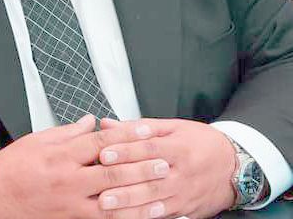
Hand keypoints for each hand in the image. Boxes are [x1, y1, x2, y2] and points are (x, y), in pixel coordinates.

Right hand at [0, 115, 170, 218]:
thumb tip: (91, 122)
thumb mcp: (36, 141)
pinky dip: (125, 218)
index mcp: (60, 156)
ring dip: (140, 195)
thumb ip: (67, 132)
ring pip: (114, 202)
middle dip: (142, 165)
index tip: (147, 129)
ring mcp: (71, 206)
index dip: (127, 135)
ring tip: (162, 189)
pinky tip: (141, 214)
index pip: (101, 142)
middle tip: (164, 160)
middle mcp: (69, 181)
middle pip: (113, 172)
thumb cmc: (10, 170)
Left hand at [96, 118, 235, 218]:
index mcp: (178, 147)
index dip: (126, 151)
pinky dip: (146, 216)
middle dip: (123, 184)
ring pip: (155, 200)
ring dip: (130, 204)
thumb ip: (138, 127)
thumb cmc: (200, 142)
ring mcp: (185, 193)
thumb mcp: (173, 127)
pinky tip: (129, 217)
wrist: (236, 167)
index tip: (103, 154)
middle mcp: (183, 172)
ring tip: (107, 205)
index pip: (149, 148)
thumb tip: (107, 124)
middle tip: (99, 188)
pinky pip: (164, 215)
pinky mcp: (187, 209)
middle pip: (150, 179)